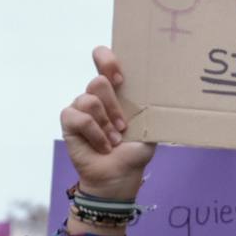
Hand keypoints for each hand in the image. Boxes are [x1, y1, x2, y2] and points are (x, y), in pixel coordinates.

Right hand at [61, 46, 154, 200]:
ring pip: (89, 100)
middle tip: (122, 126)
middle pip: (97, 81)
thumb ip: (150, 107)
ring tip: (114, 140)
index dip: (107, 61)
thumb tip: (166, 92)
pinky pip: (79, 118)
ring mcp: (80, 108)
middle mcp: (95, 96)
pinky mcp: (69, 122)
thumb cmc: (133, 152)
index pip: (102, 59)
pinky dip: (94, 134)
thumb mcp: (149, 127)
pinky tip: (102, 146)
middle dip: (113, 106)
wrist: (118, 176)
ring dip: (105, 124)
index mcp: (114, 91)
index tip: (121, 80)